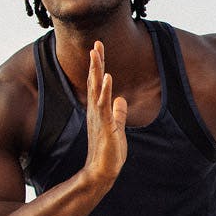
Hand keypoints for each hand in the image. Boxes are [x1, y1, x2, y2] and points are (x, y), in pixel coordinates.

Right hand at [83, 41, 127, 187]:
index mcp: (99, 110)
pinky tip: (107, 78)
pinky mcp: (104, 126)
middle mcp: (95, 111)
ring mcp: (98, 118)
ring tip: (96, 54)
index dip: (98, 66)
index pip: (97, 84)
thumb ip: (119, 113)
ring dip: (97, 71)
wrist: (102, 172)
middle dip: (95, 63)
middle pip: (94, 82)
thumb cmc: (109, 152)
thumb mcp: (117, 128)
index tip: (98, 49)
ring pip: (96, 89)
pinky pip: (104, 105)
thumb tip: (121, 100)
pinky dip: (105, 91)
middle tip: (95, 43)